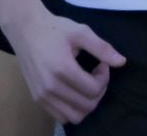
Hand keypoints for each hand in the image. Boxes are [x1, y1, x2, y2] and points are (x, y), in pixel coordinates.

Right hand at [6, 10, 125, 124]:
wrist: (25, 29)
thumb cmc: (54, 28)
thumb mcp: (80, 32)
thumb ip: (102, 48)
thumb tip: (122, 62)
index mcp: (62, 69)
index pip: (93, 90)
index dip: (104, 78)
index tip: (101, 64)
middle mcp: (50, 87)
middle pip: (87, 106)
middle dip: (98, 91)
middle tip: (96, 74)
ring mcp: (42, 95)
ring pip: (74, 117)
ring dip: (86, 104)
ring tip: (85, 85)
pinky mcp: (37, 99)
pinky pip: (60, 117)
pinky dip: (72, 109)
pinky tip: (73, 90)